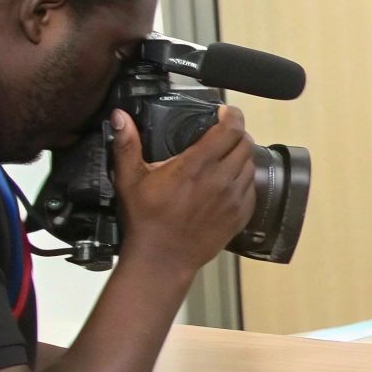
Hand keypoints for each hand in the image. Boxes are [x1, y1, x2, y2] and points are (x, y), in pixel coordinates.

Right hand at [110, 105, 256, 271]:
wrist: (162, 259)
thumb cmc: (145, 219)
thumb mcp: (130, 179)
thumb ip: (126, 145)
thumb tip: (120, 116)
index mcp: (196, 166)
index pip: (229, 130)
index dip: (232, 116)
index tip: (225, 112)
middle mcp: (220, 180)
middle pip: (244, 144)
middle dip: (236, 133)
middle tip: (224, 133)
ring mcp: (233, 199)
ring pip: (250, 165)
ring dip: (241, 156)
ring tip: (226, 156)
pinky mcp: (241, 216)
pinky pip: (252, 188)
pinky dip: (244, 179)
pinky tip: (229, 180)